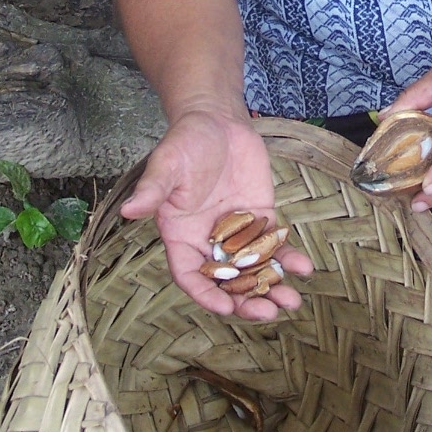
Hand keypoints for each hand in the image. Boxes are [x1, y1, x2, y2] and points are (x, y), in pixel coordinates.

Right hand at [120, 110, 311, 320]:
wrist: (217, 119)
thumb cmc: (186, 141)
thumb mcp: (166, 164)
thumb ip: (152, 190)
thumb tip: (127, 210)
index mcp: (180, 236)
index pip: (191, 276)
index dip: (206, 295)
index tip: (226, 307)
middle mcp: (208, 241)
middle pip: (227, 281)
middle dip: (247, 299)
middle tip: (267, 312)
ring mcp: (237, 232)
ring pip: (254, 269)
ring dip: (272, 287)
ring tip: (292, 301)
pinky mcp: (260, 219)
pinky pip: (274, 245)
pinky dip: (288, 259)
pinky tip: (304, 268)